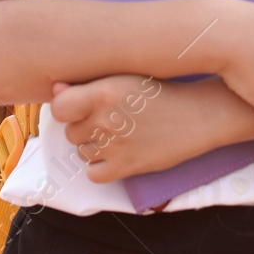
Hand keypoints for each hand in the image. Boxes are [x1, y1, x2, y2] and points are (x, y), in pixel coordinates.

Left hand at [50, 76, 198, 181]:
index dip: (66, 109)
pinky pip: (93, 174)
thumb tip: (55, 88)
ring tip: (116, 136)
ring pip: (81, 152)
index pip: (59, 109)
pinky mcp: (127, 167)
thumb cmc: (161, 91)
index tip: (78, 108)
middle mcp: (105, 120)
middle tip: (107, 120)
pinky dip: (100, 167)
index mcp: (103, 92)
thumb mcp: (125, 78)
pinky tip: (115, 155)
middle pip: (71, 132)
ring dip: (93, 147)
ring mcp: (115, 146)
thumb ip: (88, 85)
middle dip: (83, 127)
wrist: (197, 115)